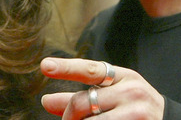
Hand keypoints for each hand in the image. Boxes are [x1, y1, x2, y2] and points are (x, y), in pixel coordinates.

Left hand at [41, 57, 164, 118]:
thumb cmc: (135, 110)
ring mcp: (135, 113)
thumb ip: (80, 98)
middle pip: (83, 101)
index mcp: (124, 77)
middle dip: (68, 116)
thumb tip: (45, 100)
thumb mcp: (113, 97)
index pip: (90, 70)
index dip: (66, 68)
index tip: (44, 65)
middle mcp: (131, 92)